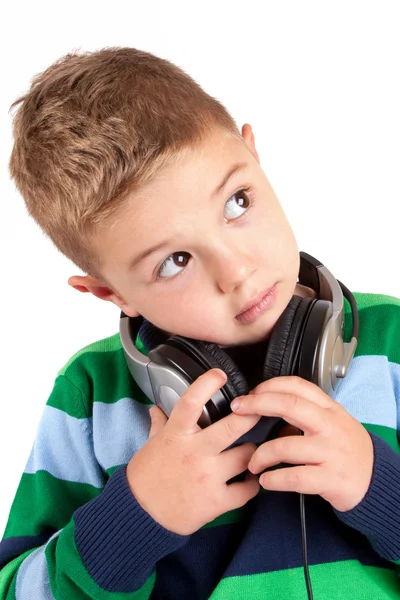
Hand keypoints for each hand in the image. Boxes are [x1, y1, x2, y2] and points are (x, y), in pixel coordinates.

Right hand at [126, 368, 260, 534]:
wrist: (139, 514)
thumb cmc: (145, 476)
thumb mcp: (151, 443)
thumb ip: (160, 423)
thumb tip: (157, 407)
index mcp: (177, 434)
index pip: (192, 401)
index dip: (207, 383)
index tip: (219, 375)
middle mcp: (195, 452)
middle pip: (233, 427)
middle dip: (252, 416)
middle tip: (261, 411)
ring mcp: (208, 477)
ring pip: (247, 457)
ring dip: (252, 452)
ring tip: (251, 451)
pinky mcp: (216, 502)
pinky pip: (247, 490)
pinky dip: (252, 484)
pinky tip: (249, 479)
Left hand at [230, 376, 373, 511]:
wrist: (375, 480)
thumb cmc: (347, 448)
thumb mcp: (332, 422)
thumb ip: (305, 412)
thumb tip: (266, 408)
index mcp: (329, 409)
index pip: (297, 386)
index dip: (270, 385)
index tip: (250, 393)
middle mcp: (330, 426)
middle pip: (290, 405)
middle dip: (258, 404)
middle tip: (237, 411)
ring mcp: (331, 452)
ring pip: (286, 446)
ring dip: (261, 454)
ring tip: (252, 462)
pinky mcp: (330, 479)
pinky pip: (294, 477)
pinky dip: (274, 479)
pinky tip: (266, 480)